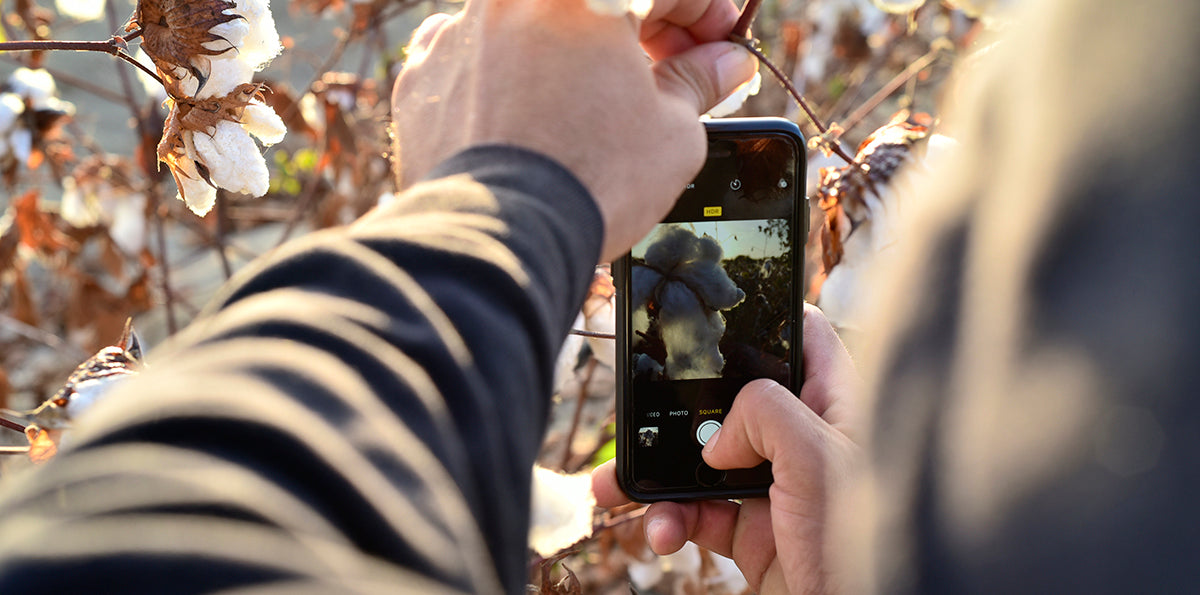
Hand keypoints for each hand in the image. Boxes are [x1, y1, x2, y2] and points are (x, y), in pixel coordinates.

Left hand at [391, 0, 757, 261]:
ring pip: (537, 21)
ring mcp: (462, 28)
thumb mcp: (674, 130)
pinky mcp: (425, 71)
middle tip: (676, 71)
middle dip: (647, 29)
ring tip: (601, 101)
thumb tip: (724, 61)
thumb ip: (699, 80)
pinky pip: (479, 55)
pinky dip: (511, 74)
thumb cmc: (594, 179)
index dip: (708, 14)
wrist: (499, 237)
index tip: (721, 44)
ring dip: (577, 49)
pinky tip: (535, 113)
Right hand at [592, 304, 860, 592]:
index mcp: (839, 408)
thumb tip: (716, 437)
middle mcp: (807, 443)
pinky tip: (661, 533)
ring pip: (702, 463)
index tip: (716, 312)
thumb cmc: (865, 546)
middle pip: (732, 402)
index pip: (805, 340)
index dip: (765, 318)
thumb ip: (764, 414)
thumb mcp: (819, 458)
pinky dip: (669, 522)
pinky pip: (697, 515)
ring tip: (617, 487)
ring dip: (656, 475)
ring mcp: (777, 490)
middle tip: (636, 412)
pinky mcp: (754, 534)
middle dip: (676, 410)